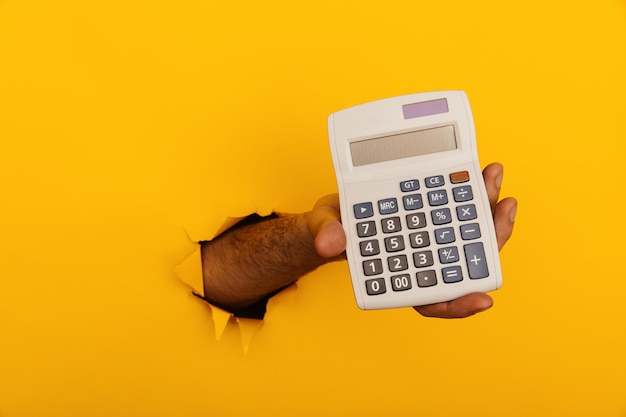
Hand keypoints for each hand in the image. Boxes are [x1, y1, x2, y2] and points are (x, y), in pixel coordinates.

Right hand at [308, 162, 516, 317]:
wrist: (336, 211)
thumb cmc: (332, 227)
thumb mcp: (323, 227)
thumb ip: (327, 234)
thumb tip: (331, 241)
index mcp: (397, 275)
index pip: (431, 299)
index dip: (458, 303)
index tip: (482, 299)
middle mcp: (420, 260)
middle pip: (464, 262)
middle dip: (489, 238)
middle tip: (503, 209)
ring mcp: (430, 239)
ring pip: (468, 236)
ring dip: (487, 210)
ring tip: (493, 177)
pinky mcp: (434, 218)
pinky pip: (460, 213)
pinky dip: (473, 194)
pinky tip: (481, 174)